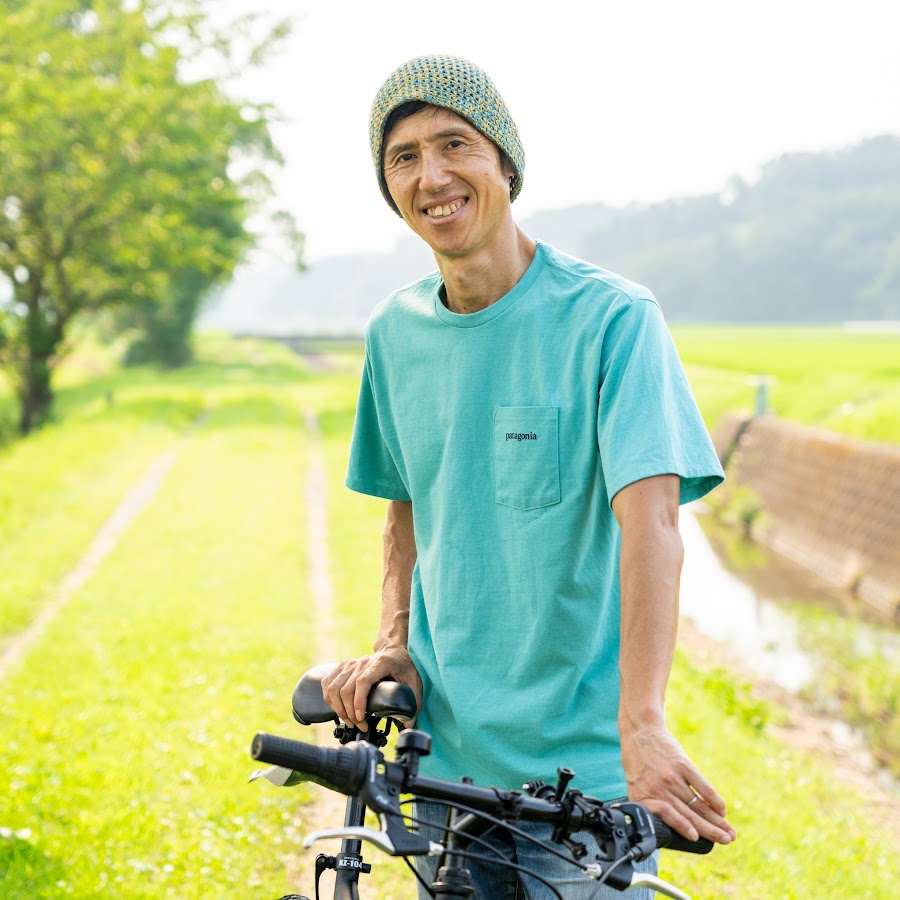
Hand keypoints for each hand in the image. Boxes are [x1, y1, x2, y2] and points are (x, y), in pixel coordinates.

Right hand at [321, 646, 421, 732]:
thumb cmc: (403, 665)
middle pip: (346, 689)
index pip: (363, 681)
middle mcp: (362, 662)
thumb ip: (415, 702)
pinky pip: (328, 682)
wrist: (392, 650)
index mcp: (380, 663)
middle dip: (349, 713)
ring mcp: (350, 663)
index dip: (359, 701)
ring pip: (334, 687)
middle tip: (359, 725)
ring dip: (338, 708)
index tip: (361, 717)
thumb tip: (408, 724)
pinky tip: (337, 708)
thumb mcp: (414, 681)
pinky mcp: (342, 666)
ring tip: (349, 721)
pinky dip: (329, 698)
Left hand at [620, 723, 736, 845]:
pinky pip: (702, 786)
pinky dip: (714, 799)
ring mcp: (671, 776)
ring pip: (698, 804)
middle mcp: (658, 788)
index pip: (667, 816)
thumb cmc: (637, 761)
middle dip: (710, 831)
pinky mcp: (682, 764)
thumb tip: (670, 825)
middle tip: (727, 841)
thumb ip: (650, 804)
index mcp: (644, 797)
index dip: (684, 828)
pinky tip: (722, 810)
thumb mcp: (635, 785)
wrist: (639, 730)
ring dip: (716, 820)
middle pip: (689, 814)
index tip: (697, 838)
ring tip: (729, 832)